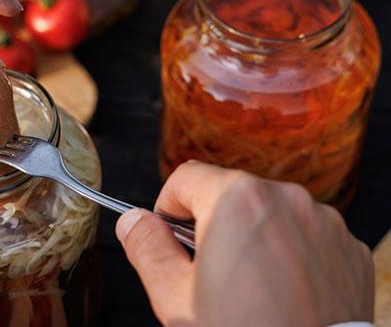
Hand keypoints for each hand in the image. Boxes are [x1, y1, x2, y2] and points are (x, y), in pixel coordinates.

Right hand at [116, 161, 373, 325]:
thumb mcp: (175, 298)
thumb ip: (147, 248)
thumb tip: (132, 221)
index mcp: (236, 200)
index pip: (184, 178)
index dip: (168, 209)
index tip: (173, 240)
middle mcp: (284, 197)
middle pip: (227, 193)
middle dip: (212, 224)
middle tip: (211, 273)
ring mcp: (321, 221)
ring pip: (267, 212)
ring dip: (252, 235)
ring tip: (251, 286)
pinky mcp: (345, 246)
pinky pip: (303, 233)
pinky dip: (288, 251)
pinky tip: (283, 290)